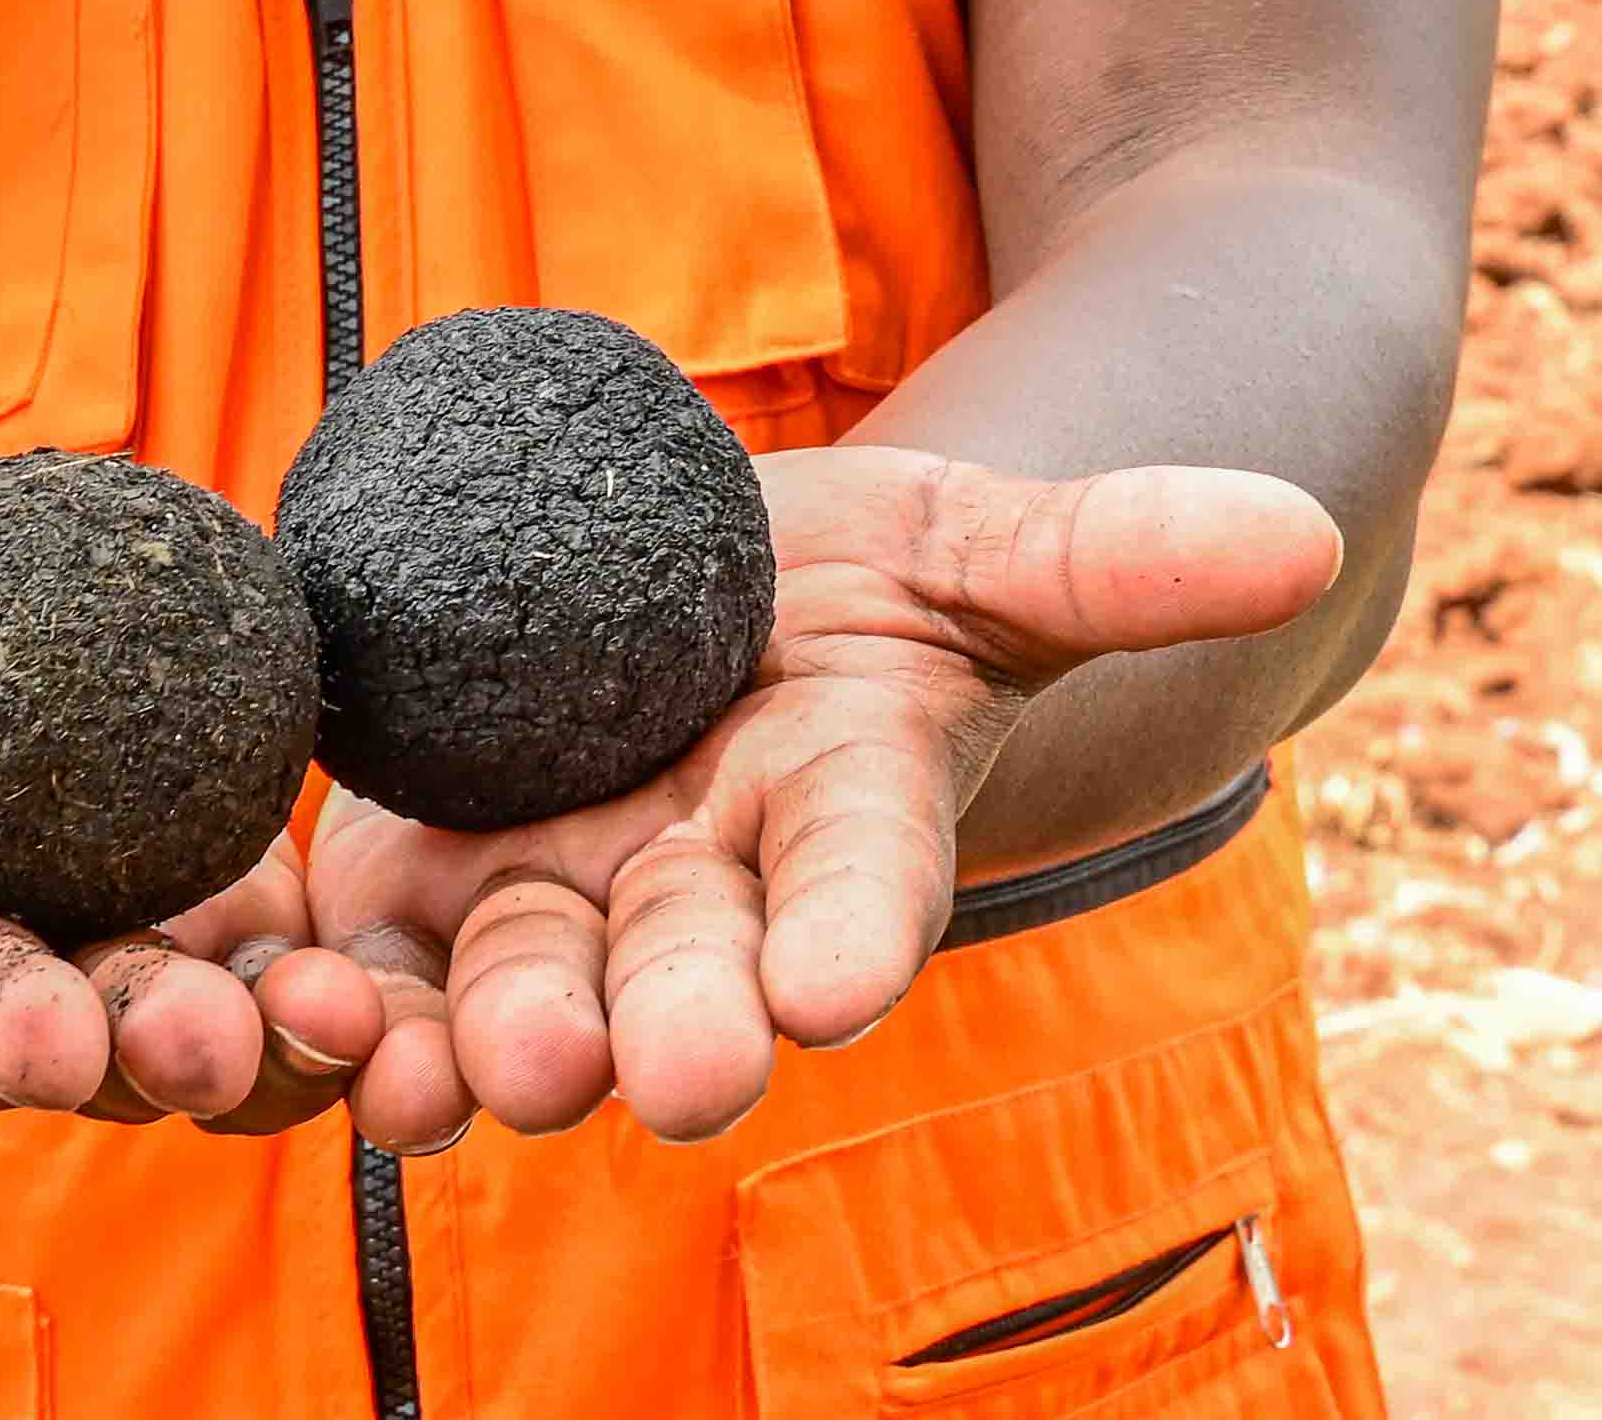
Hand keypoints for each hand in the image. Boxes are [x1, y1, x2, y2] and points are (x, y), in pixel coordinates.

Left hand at [304, 447, 1341, 1146]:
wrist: (698, 595)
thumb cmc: (869, 585)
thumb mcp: (982, 543)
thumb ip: (1125, 549)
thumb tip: (1309, 533)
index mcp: (840, 831)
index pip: (863, 894)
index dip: (851, 936)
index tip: (843, 984)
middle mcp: (697, 907)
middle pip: (679, 987)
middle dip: (662, 1033)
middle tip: (649, 1068)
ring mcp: (549, 910)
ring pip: (506, 1011)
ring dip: (468, 1052)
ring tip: (429, 1068)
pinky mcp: (412, 892)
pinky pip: (364, 974)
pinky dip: (325, 1006)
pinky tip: (292, 1008)